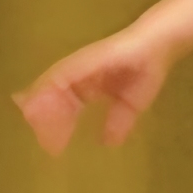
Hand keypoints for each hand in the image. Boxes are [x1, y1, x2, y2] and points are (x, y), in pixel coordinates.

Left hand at [15, 30, 175, 152]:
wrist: (158, 45)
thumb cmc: (145, 70)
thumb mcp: (130, 105)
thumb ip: (118, 122)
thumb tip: (108, 143)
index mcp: (88, 86)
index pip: (66, 107)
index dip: (59, 126)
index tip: (54, 147)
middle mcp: (78, 75)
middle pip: (53, 99)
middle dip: (46, 120)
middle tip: (43, 142)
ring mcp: (78, 66)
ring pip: (50, 87)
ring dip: (41, 106)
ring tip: (34, 125)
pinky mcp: (82, 60)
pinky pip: (60, 75)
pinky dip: (47, 89)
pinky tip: (40, 103)